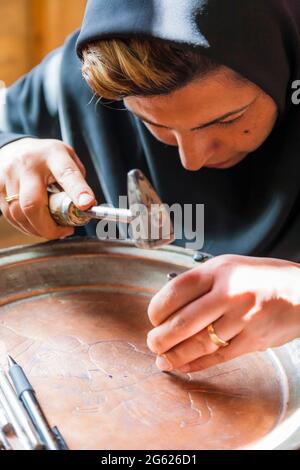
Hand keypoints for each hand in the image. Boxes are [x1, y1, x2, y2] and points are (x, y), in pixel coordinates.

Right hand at [0, 138, 95, 238]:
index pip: (66, 174)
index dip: (78, 191)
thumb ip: (77, 181)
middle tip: (63, 232)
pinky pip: (10, 216)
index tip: (87, 204)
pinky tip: (36, 226)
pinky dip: (26, 227)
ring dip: (38, 229)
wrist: (14, 148)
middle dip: (49, 226)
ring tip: (52, 229)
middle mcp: (28, 165)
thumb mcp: (67, 158)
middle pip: (32, 203)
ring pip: (19, 214)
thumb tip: (85, 206)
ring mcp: (9, 176)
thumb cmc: (47, 158)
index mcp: (52, 155)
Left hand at [147, 254, 299, 372]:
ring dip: (176, 356)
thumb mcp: (229, 267)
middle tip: (153, 344)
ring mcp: (243, 317)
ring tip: (163, 360)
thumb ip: (201, 283)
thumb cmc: (261, 278)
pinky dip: (198, 364)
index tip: (153, 319)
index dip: (157, 310)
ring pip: (200, 343)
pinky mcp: (254, 340)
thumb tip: (169, 307)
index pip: (175, 291)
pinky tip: (184, 366)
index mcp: (218, 271)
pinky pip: (220, 356)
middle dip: (160, 339)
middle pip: (183, 322)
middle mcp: (229, 293)